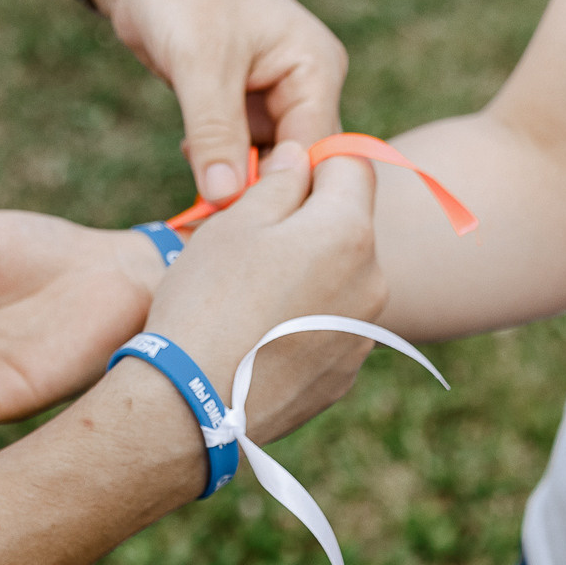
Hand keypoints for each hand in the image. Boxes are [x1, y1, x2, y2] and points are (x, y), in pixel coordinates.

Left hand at [80, 0, 346, 202]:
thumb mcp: (201, 64)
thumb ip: (216, 133)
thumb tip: (226, 199)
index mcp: (316, 68)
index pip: (318, 151)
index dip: (286, 190)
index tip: (245, 223)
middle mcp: (304, 86)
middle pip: (295, 164)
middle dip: (259, 191)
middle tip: (220, 221)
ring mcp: (272, 98)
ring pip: (265, 164)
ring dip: (235, 183)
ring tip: (206, 203)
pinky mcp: (239, 106)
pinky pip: (238, 154)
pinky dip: (218, 168)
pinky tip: (194, 170)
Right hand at [143, 139, 387, 442]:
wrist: (192, 405)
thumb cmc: (206, 302)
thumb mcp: (234, 222)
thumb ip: (279, 180)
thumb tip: (300, 159)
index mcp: (348, 232)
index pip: (351, 164)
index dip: (313, 161)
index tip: (276, 180)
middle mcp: (373, 282)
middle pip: (349, 227)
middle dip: (311, 224)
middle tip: (253, 245)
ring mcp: (363, 334)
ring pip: (342, 280)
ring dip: (311, 275)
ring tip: (252, 299)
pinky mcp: (345, 375)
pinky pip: (332, 329)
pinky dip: (306, 324)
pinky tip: (260, 337)